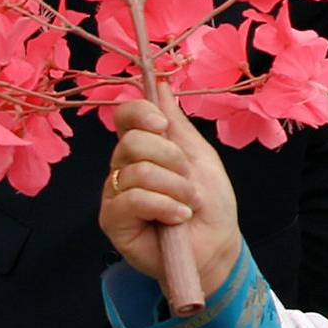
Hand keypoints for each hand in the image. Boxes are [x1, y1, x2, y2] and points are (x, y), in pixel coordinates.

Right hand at [99, 93, 241, 300]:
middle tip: (189, 181)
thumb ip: (176, 121)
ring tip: (189, 204)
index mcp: (143, 147)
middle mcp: (123, 167)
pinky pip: (133, 199)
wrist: (215, 244)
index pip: (124, 116)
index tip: (164, 125)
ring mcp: (115, 194)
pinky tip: (179, 217)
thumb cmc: (209, 201)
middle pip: (132, 142)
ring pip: (138, 171)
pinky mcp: (112, 221)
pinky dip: (164, 206)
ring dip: (176, 188)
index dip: (141, 113)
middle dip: (172, 160)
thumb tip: (160, 82)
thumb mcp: (198, 154)